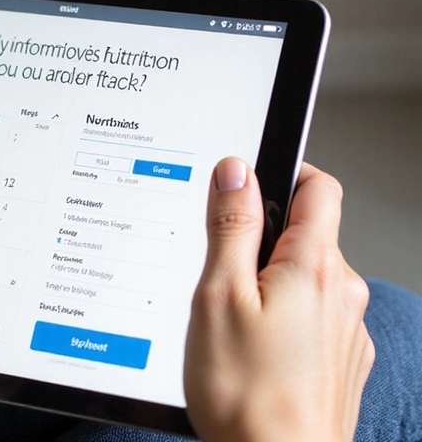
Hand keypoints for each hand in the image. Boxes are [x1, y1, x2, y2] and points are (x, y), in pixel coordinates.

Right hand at [184, 159, 373, 441]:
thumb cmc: (246, 394)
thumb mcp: (219, 295)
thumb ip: (232, 227)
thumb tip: (236, 172)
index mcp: (314, 266)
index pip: (319, 187)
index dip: (285, 172)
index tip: (249, 184)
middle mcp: (342, 292)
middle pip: (308, 234)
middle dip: (263, 239)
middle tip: (220, 272)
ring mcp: (346, 328)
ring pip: (306, 278)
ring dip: (270, 283)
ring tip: (232, 321)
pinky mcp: (341, 358)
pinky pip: (312, 315)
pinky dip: (283, 317)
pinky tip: (252, 349)